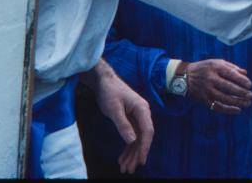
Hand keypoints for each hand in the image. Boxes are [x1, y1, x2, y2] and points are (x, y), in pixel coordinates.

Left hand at [83, 59, 153, 173]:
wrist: (104, 81)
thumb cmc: (110, 92)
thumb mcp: (114, 109)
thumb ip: (123, 125)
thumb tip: (132, 141)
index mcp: (142, 109)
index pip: (147, 131)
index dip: (144, 147)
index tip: (140, 160)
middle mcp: (142, 114)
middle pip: (143, 137)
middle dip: (136, 154)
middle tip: (129, 169)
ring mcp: (137, 117)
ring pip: (137, 139)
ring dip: (131, 153)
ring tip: (124, 167)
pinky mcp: (130, 119)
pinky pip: (131, 136)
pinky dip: (127, 147)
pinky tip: (122, 157)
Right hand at [186, 59, 251, 114]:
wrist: (184, 77)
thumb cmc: (204, 68)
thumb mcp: (216, 62)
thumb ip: (231, 67)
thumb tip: (245, 73)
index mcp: (215, 68)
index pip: (231, 74)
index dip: (241, 80)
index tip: (250, 85)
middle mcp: (211, 79)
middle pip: (228, 87)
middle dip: (241, 92)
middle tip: (251, 95)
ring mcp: (207, 90)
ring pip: (224, 98)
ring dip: (237, 102)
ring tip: (247, 103)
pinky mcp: (204, 100)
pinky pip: (217, 106)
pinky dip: (228, 110)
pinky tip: (237, 110)